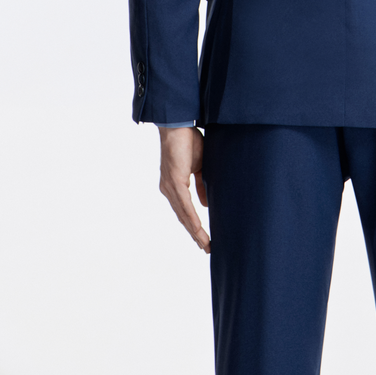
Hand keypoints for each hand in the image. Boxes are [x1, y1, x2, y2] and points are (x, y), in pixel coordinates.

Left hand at [158, 126, 210, 252]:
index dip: (193, 226)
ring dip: (194, 231)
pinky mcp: (174, 181)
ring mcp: (170, 187)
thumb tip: (205, 204)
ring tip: (205, 244)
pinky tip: (198, 229)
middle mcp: (168, 190)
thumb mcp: (198, 166)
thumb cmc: (187, 141)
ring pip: (183, 215)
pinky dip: (191, 218)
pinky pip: (184, 204)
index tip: (203, 240)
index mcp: (173, 186)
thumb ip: (200, 185)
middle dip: (195, 235)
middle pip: (183, 218)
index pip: (184, 211)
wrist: (177, 125)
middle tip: (206, 249)